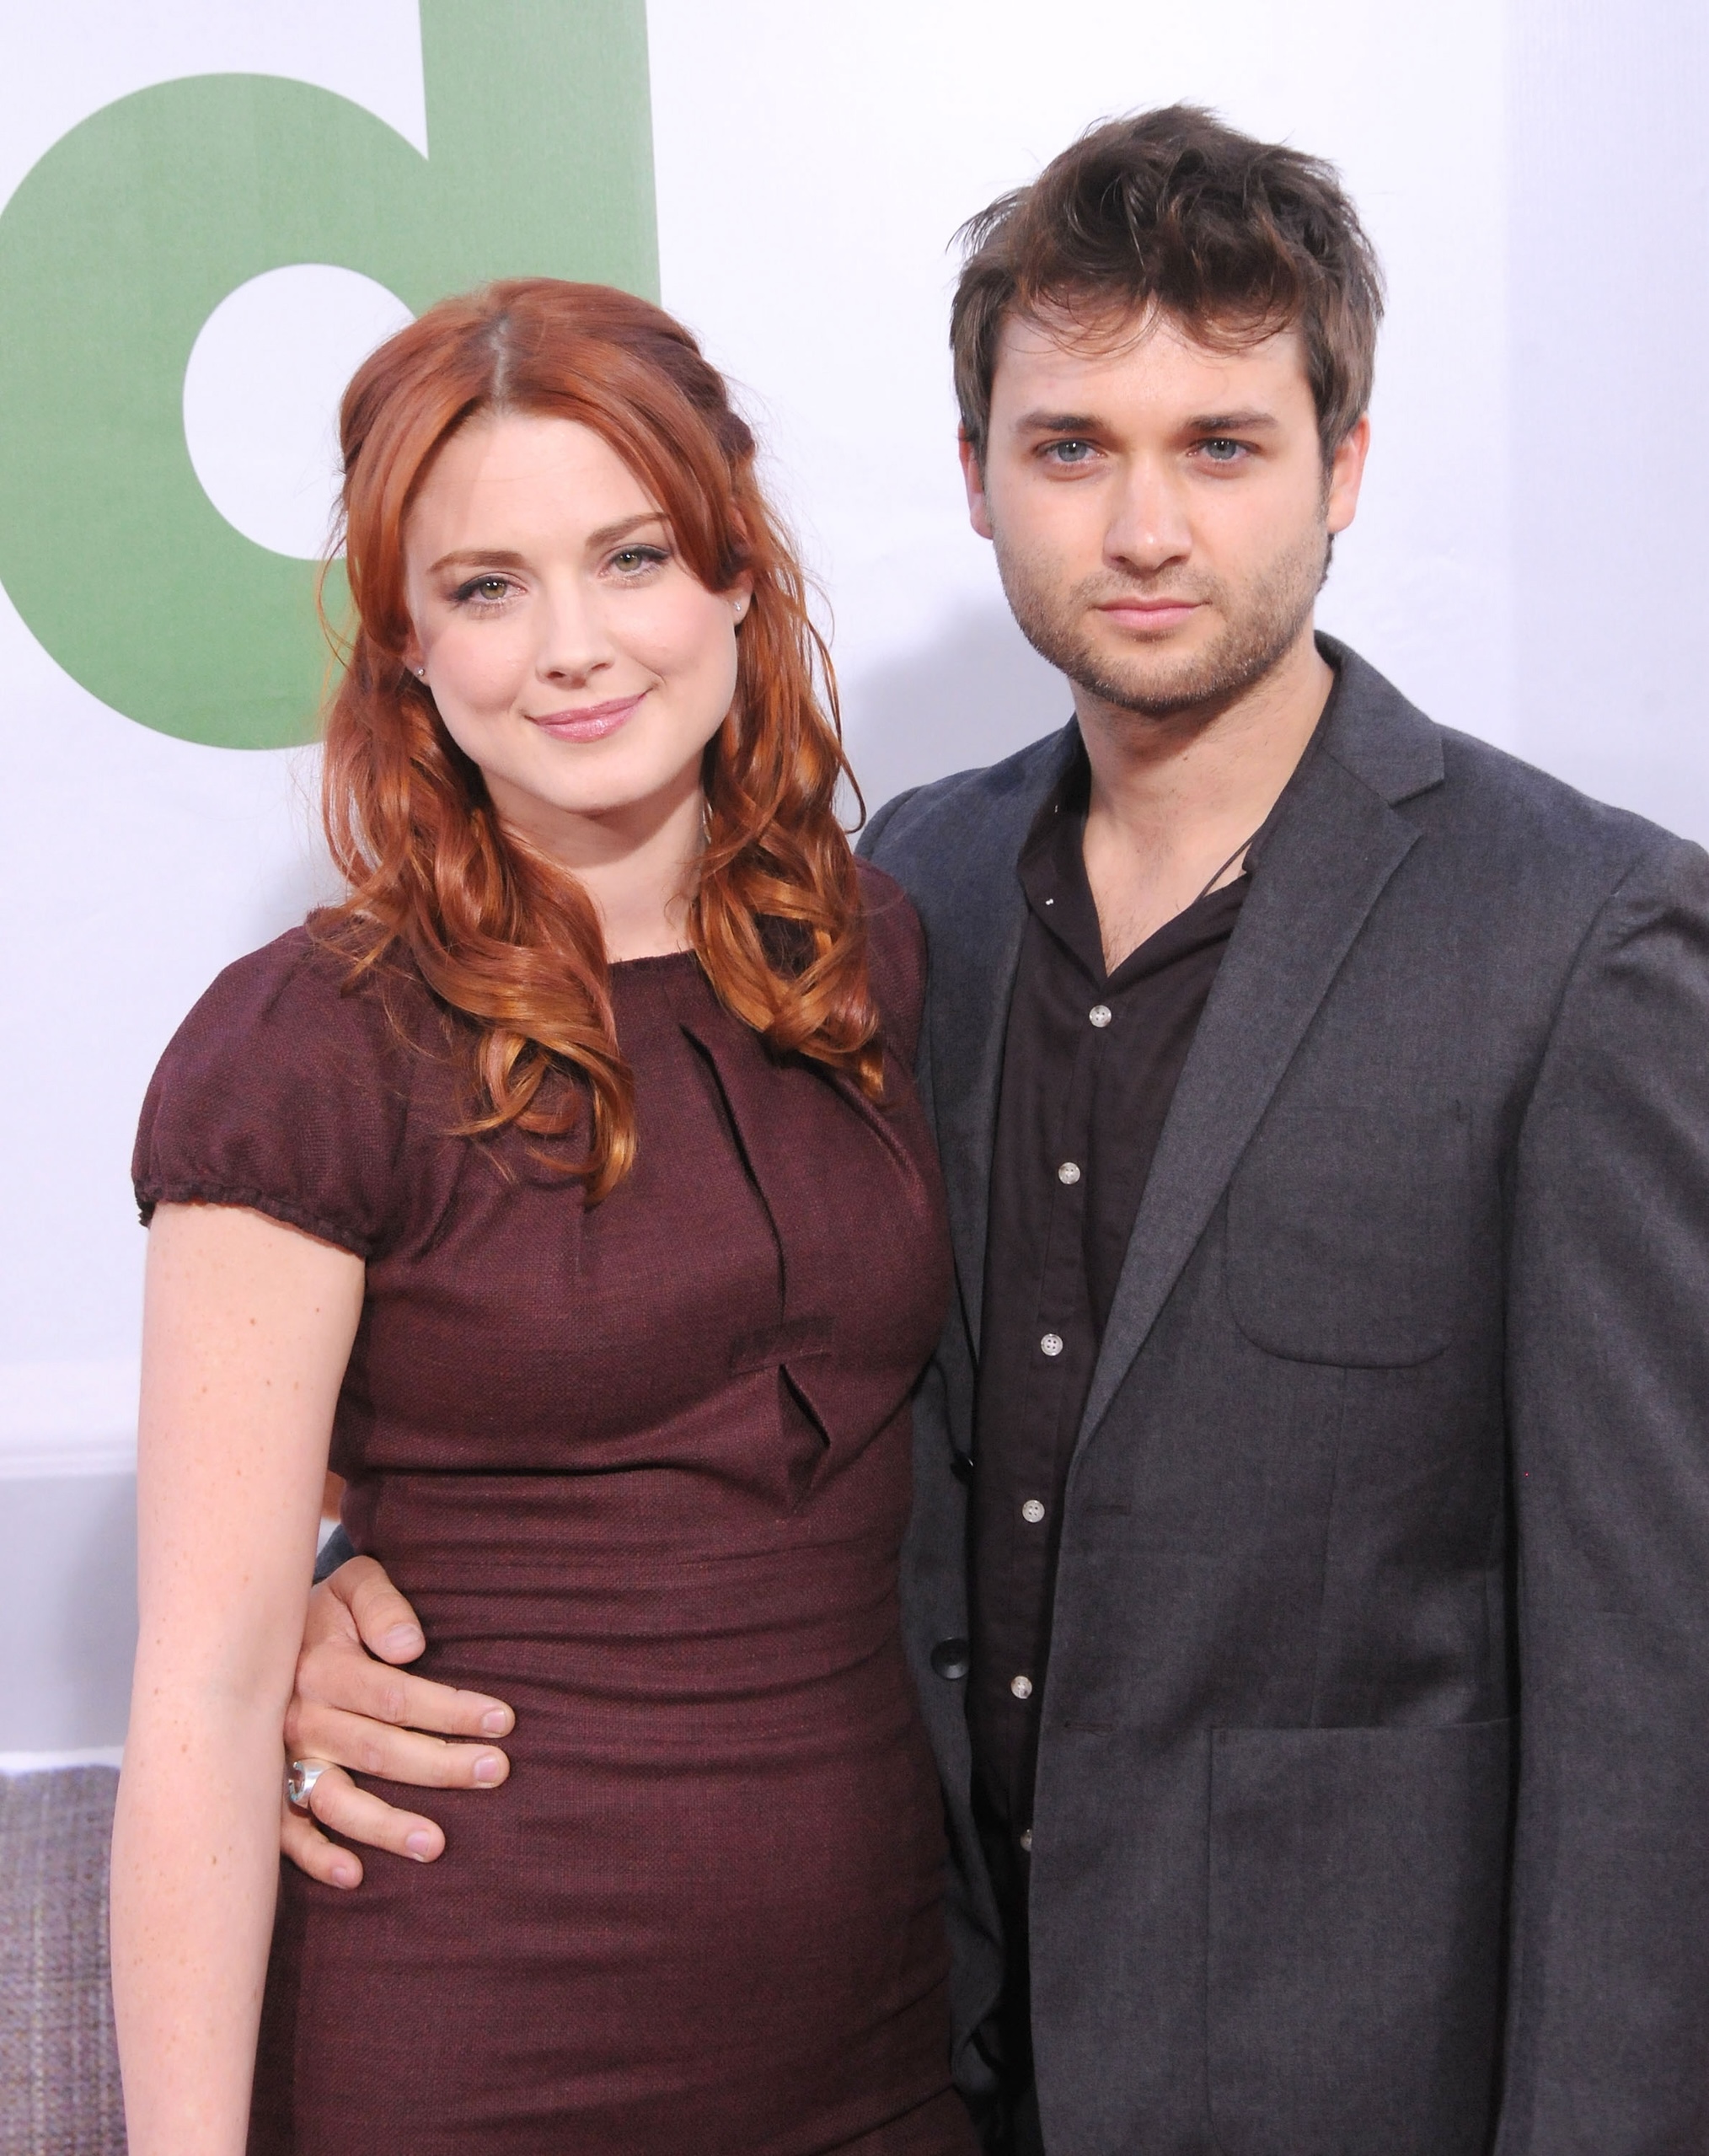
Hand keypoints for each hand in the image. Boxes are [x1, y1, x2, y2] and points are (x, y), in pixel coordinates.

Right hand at [279, 1554, 513, 1888]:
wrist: (250, 1639)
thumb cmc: (323, 1612)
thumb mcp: (350, 1585)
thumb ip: (380, 1604)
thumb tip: (410, 1647)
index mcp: (322, 1668)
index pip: (396, 1697)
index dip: (450, 1710)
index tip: (502, 1720)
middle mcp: (300, 1719)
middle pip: (378, 1750)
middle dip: (441, 1765)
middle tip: (495, 1771)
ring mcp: (283, 1760)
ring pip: (337, 1800)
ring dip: (386, 1826)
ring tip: (437, 1845)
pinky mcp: (267, 1791)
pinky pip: (286, 1832)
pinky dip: (315, 1857)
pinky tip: (354, 1875)